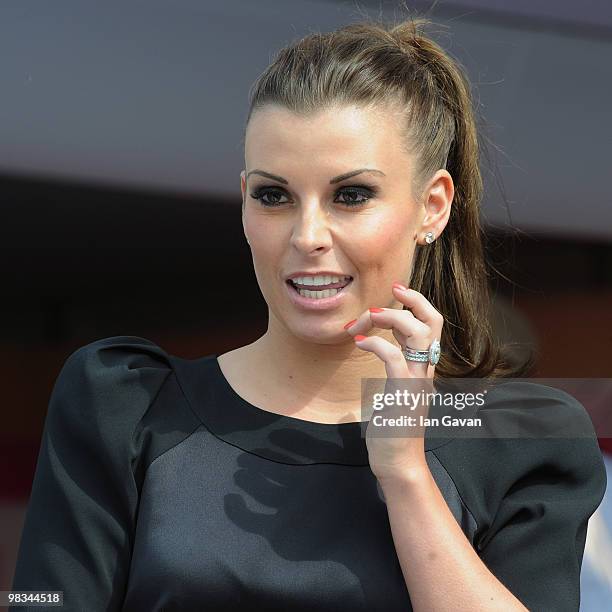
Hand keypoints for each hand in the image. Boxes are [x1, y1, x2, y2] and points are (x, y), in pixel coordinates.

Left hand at [342, 282, 443, 481]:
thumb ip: (394, 371)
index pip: (431, 326)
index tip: (398, 292)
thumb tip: (376, 353)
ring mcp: (416, 381)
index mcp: (424, 368)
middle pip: (433, 323)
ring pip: (418, 334)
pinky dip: (375, 344)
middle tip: (393, 289)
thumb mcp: (395, 392)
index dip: (418, 304)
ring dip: (391, 318)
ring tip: (367, 320)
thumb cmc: (393, 430)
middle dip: (414, 299)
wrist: (399, 464)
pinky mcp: (402, 393)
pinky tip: (359, 343)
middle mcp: (425, 371)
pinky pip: (393, 357)